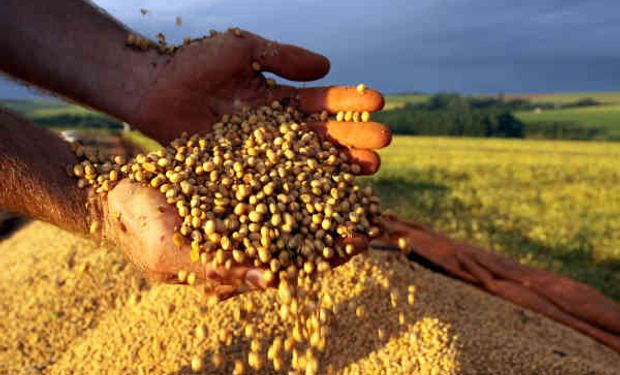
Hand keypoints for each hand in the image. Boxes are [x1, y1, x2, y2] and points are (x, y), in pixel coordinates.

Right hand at [102, 180, 368, 299]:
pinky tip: (327, 142)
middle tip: (373, 208)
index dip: (327, 255)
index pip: (295, 264)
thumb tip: (275, 282)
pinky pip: (280, 166)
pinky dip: (304, 158)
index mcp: (243, 262)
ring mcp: (251, 202)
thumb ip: (221, 270)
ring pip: (300, 196)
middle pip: (308, 231)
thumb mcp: (173, 255)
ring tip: (364, 166)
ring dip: (331, 185)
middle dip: (340, 221)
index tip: (358, 241)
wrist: (116, 190)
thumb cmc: (138, 229)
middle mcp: (253, 234)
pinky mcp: (244, 172)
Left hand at [133, 29, 389, 174]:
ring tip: (372, 167)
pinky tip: (328, 194)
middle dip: (355, 136)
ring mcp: (260, 154)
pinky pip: (277, 181)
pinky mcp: (243, 174)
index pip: (321, 101)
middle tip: (385, 141)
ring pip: (307, 161)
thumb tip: (328, 66)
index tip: (378, 102)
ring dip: (340, 164)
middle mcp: (274, 129)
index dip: (349, 101)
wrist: (152, 90)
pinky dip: (303, 189)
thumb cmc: (193, 63)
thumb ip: (282, 56)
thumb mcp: (241, 50)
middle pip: (322, 135)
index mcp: (278, 97)